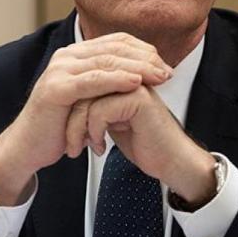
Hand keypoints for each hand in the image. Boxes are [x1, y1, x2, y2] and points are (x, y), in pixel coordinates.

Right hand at [0, 33, 172, 204]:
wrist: (29, 147)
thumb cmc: (60, 126)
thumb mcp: (89, 99)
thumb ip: (107, 83)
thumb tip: (141, 76)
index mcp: (75, 55)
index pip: (116, 41)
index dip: (143, 50)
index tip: (164, 64)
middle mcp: (66, 57)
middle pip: (114, 49)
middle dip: (145, 58)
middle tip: (167, 71)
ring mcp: (59, 70)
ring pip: (106, 61)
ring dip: (137, 67)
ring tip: (159, 76)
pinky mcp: (56, 88)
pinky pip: (93, 80)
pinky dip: (117, 79)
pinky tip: (136, 82)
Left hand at [66, 84, 218, 205]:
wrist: (171, 162)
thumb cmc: (144, 143)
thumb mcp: (112, 120)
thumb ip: (96, 104)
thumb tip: (69, 102)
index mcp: (122, 76)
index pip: (84, 80)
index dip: (71, 108)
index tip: (67, 133)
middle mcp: (128, 75)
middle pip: (82, 87)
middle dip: (71, 119)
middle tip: (71, 144)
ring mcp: (135, 84)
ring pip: (87, 99)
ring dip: (78, 128)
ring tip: (81, 147)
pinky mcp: (138, 98)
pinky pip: (99, 110)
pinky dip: (94, 132)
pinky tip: (100, 147)